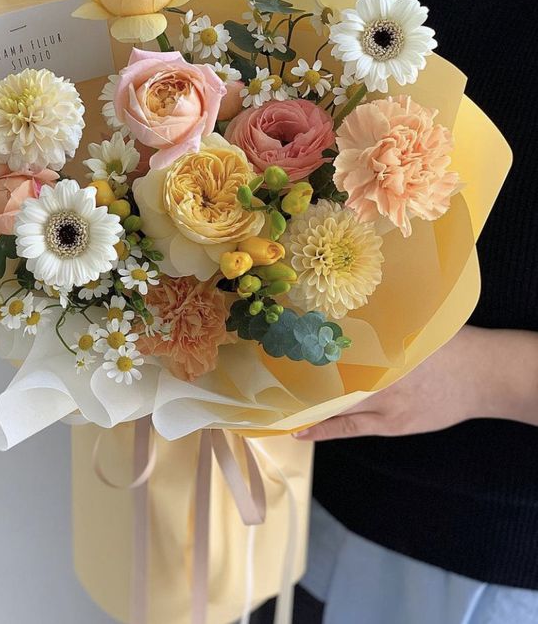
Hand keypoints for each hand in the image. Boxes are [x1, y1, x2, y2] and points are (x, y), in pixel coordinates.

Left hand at [295, 325, 537, 441]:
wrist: (483, 376)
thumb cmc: (446, 345)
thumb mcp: (410, 327)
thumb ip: (378, 325)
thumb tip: (339, 314)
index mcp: (385, 344)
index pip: (334, 343)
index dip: (304, 345)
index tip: (275, 341)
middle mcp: (383, 373)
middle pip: (328, 374)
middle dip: (298, 375)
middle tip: (263, 374)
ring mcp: (387, 402)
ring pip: (334, 403)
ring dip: (305, 404)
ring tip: (272, 403)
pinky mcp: (391, 423)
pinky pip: (349, 427)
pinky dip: (323, 429)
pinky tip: (299, 432)